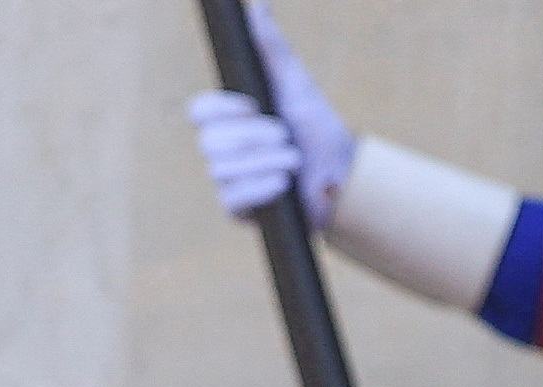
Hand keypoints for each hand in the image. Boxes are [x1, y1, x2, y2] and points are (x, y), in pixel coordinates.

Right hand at [184, 0, 355, 219]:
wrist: (343, 177)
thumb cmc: (317, 129)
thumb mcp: (295, 82)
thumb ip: (271, 48)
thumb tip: (256, 7)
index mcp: (230, 119)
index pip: (199, 111)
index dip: (222, 109)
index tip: (254, 105)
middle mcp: (223, 150)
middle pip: (210, 142)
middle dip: (253, 137)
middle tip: (285, 134)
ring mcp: (228, 182)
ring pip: (223, 170)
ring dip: (266, 160)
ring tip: (295, 159)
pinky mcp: (239, 210)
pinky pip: (234, 198)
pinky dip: (263, 187)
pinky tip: (285, 184)